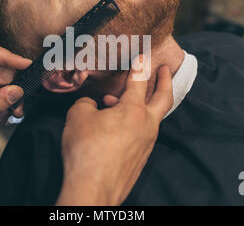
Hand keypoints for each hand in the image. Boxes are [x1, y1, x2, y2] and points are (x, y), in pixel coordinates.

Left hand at [0, 43, 30, 139]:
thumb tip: (17, 92)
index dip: (10, 56)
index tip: (27, 65)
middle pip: (6, 71)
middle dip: (14, 91)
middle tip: (15, 111)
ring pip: (10, 82)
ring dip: (11, 101)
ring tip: (2, 117)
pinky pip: (8, 90)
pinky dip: (8, 104)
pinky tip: (0, 116)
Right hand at [56, 57, 172, 204]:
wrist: (94, 188)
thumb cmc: (86, 150)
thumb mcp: (78, 116)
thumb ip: (86, 104)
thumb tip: (92, 105)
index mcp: (133, 110)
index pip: (139, 81)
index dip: (140, 65)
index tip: (144, 55)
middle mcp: (146, 125)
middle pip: (164, 98)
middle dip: (166, 81)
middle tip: (165, 70)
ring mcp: (147, 143)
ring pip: (151, 117)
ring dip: (140, 105)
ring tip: (114, 102)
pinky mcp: (141, 158)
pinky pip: (142, 134)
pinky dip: (133, 124)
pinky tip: (114, 127)